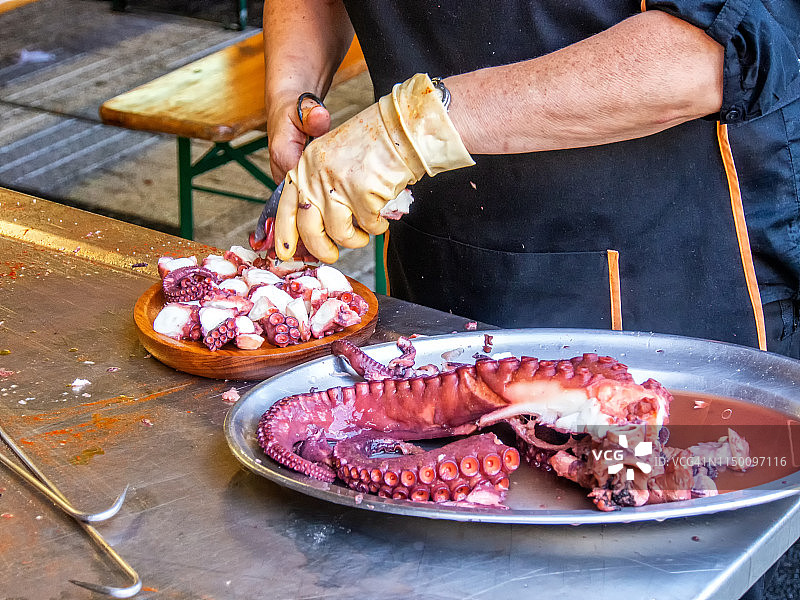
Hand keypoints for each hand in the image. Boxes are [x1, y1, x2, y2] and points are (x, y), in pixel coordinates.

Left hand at [274, 74, 473, 262]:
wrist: (401, 127)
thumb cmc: (374, 143)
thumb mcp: (334, 158)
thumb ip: (321, 185)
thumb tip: (318, 222)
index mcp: (306, 165)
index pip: (287, 206)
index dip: (285, 234)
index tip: (286, 254)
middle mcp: (316, 176)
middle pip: (309, 229)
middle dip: (322, 249)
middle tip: (332, 255)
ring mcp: (338, 186)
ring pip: (340, 233)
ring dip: (356, 239)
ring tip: (367, 232)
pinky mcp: (361, 195)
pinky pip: (369, 227)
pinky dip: (379, 227)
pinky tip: (383, 216)